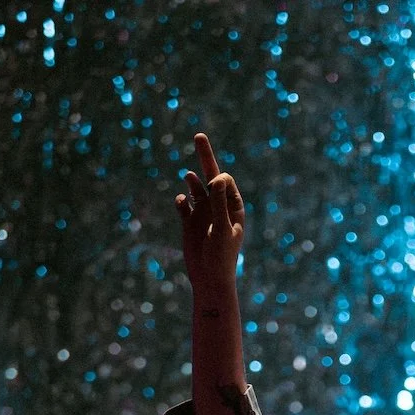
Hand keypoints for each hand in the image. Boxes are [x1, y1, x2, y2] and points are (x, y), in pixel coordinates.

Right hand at [175, 132, 244, 288]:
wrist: (209, 279)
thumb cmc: (221, 257)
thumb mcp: (222, 229)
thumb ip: (218, 203)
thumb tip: (215, 177)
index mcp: (233, 208)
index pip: (225, 181)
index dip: (218, 179)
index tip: (214, 185)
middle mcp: (218, 207)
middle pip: (211, 176)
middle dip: (206, 157)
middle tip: (199, 135)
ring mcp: (203, 213)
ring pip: (196, 188)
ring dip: (192, 181)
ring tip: (189, 178)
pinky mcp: (189, 222)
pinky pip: (183, 204)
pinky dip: (180, 201)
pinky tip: (181, 204)